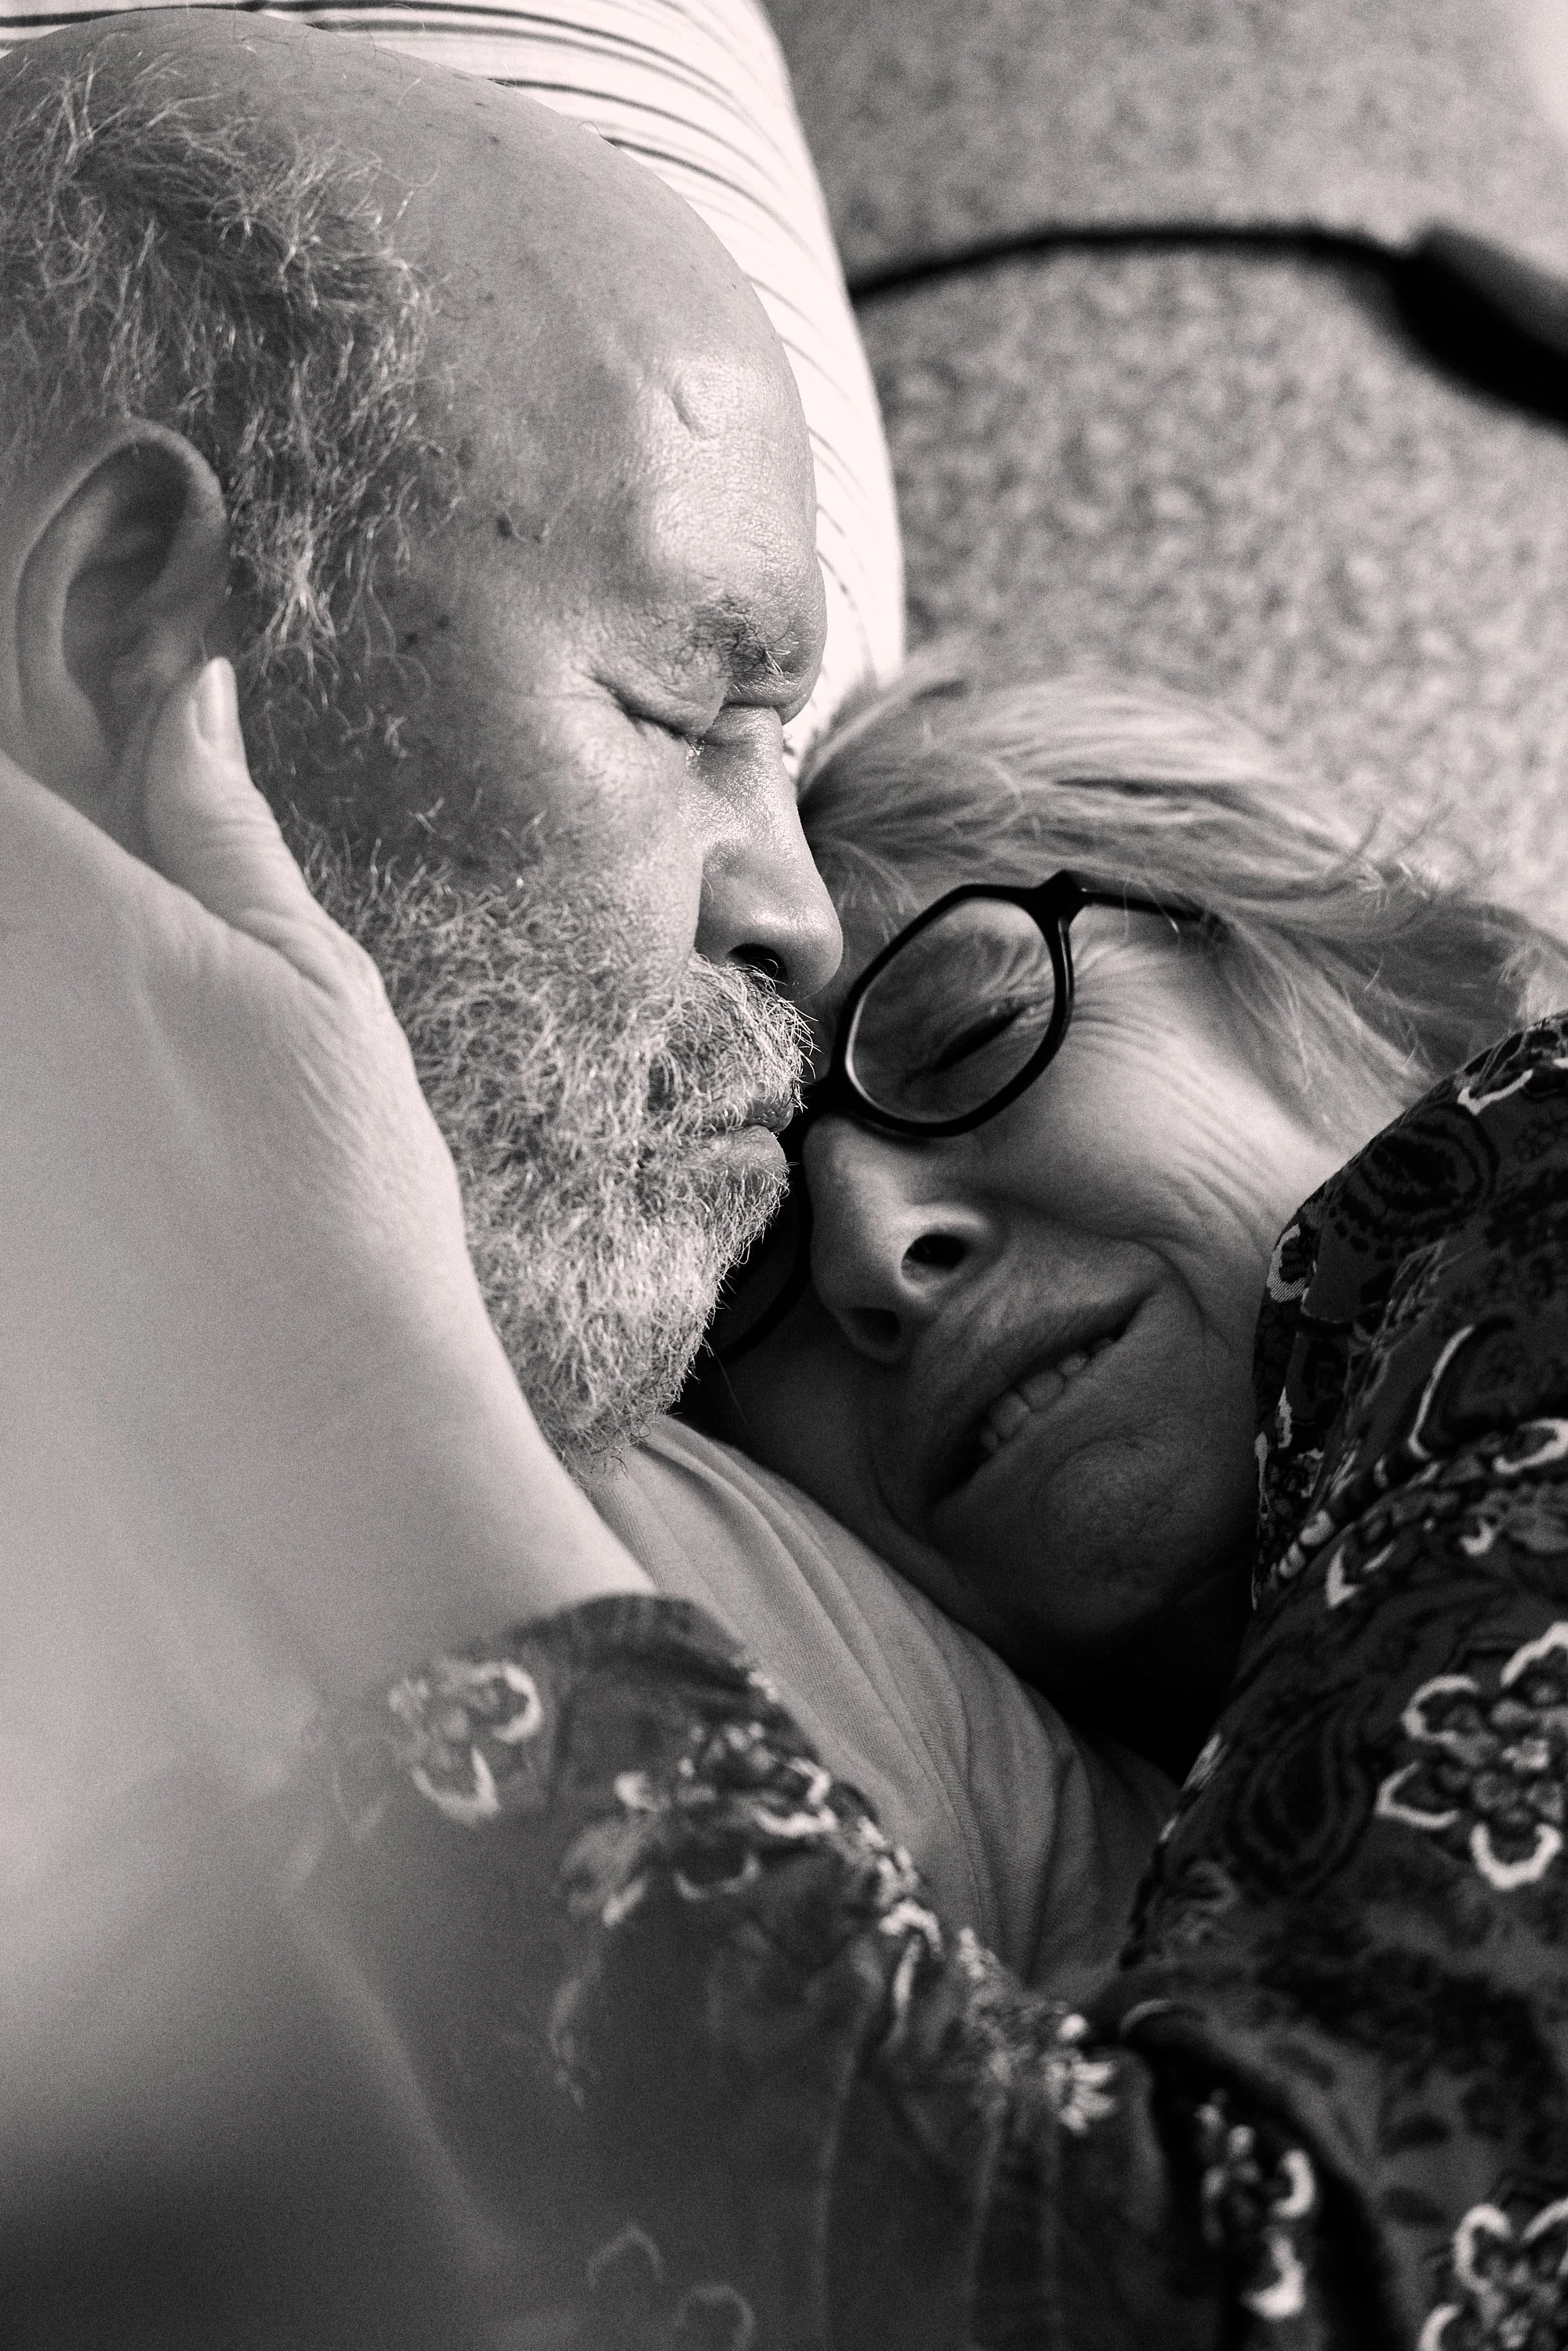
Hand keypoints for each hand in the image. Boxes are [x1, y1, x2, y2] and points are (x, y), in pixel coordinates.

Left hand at [0, 660, 646, 1860]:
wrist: (302, 1446)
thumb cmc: (336, 1204)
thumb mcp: (311, 988)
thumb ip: (218, 826)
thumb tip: (191, 696)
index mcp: (37, 907)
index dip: (8, 737)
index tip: (47, 759)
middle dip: (37, 893)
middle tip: (113, 958)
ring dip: (43, 1022)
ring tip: (113, 1084)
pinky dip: (30, 1118)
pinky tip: (84, 1157)